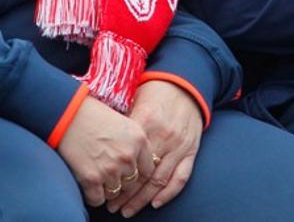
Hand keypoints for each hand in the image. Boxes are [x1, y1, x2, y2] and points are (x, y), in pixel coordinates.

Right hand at [57, 92, 154, 207]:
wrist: (68, 114)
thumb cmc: (93, 115)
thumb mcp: (124, 124)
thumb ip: (135, 144)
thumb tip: (141, 164)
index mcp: (139, 140)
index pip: (148, 170)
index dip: (137, 172)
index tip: (127, 171)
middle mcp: (128, 156)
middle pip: (132, 183)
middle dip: (121, 180)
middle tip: (108, 172)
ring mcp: (110, 169)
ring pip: (115, 193)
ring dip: (106, 188)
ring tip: (97, 175)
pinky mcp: (92, 179)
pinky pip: (98, 200)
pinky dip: (93, 195)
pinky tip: (88, 185)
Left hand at [113, 80, 202, 216]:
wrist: (185, 84)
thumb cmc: (154, 92)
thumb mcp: (134, 101)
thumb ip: (122, 124)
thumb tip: (103, 145)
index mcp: (146, 121)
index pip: (128, 157)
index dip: (114, 177)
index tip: (102, 190)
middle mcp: (164, 136)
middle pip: (141, 174)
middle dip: (125, 195)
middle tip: (112, 207)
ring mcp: (179, 146)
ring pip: (159, 180)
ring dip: (142, 199)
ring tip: (128, 211)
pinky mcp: (191, 151)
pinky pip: (181, 177)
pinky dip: (169, 193)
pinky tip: (156, 203)